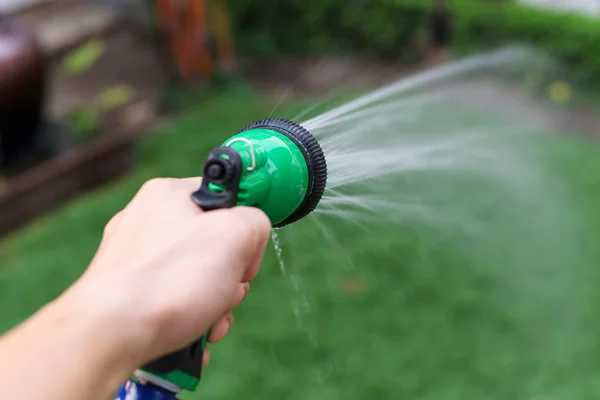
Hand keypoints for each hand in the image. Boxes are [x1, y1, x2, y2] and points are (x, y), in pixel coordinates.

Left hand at [61, 177, 270, 367]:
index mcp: (168, 195)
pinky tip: (195, 337)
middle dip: (230, 276)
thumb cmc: (169, 280)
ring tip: (212, 323)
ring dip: (215, 303)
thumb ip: (255, 221)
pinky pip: (172, 300)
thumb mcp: (235, 235)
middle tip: (228, 292)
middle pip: (211, 243)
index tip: (245, 253)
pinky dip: (190, 319)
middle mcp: (145, 222)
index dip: (244, 227)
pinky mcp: (126, 294)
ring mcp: (133, 260)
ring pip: (194, 277)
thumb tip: (251, 234)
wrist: (108, 334)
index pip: (223, 197)